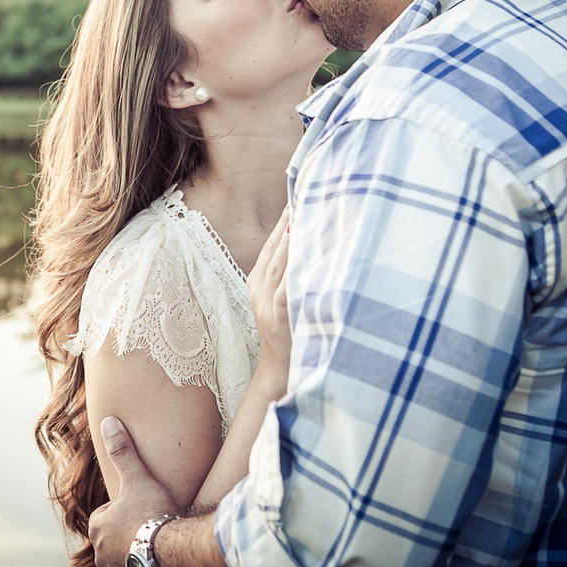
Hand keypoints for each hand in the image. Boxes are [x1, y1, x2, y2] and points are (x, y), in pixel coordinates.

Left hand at [89, 416, 179, 566]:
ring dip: (133, 547)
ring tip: (153, 540)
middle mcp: (100, 551)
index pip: (106, 513)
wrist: (173, 549)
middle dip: (127, 529)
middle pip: (112, 534)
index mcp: (97, 527)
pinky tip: (156, 556)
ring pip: (120, 554)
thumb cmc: (152, 512)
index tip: (141, 506)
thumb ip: (122, 452)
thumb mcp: (137, 477)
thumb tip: (108, 422)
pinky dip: (141, 563)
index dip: (124, 507)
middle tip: (149, 522)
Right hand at [246, 207, 290, 380]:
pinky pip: (287, 286)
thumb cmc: (289, 334)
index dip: (282, 222)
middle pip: (274, 249)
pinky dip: (294, 267)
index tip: (296, 198)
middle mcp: (259, 289)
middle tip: (304, 196)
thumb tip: (310, 247)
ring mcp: (267, 301)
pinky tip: (305, 252)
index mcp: (257, 283)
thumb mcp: (283, 302)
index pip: (270, 246)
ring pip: (279, 263)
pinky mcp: (279, 314)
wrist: (280, 370)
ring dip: (291, 239)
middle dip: (288, 223)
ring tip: (303, 215)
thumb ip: (291, 276)